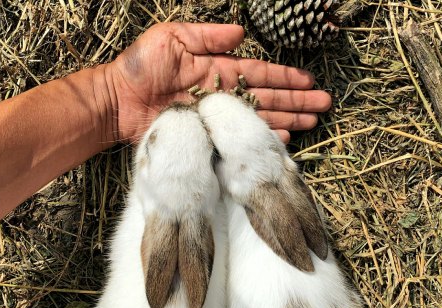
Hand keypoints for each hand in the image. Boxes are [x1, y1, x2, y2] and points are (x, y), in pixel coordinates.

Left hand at [108, 23, 331, 143]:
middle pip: (268, 98)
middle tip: (324, 105)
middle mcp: (222, 95)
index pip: (260, 74)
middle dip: (297, 101)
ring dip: (287, 120)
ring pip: (259, 119)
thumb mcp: (171, 38)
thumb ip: (206, 36)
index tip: (310, 82)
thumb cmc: (139, 67)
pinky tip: (282, 139)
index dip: (286, 78)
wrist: (118, 100)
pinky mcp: (206, 136)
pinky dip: (260, 138)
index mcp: (218, 70)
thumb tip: (239, 33)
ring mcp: (216, 118)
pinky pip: (238, 139)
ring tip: (313, 122)